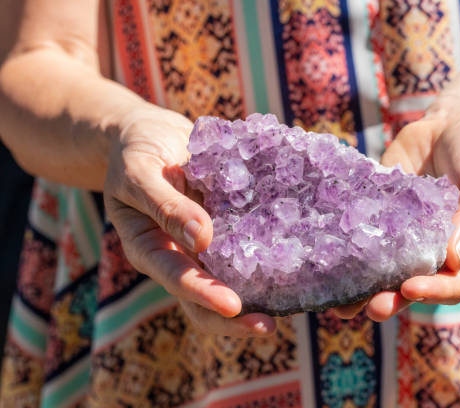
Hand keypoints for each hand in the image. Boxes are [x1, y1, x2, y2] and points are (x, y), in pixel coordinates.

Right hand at [104, 106, 275, 336]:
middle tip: (271, 325)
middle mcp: (182, 253)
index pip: (178, 280)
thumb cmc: (135, 153)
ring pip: (234, 276)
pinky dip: (270, 249)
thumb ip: (165, 206)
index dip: (205, 296)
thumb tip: (201, 239)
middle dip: (236, 317)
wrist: (150, 134)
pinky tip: (299, 252)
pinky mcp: (229, 223)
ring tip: (293, 301)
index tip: (235, 307)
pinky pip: (249, 240)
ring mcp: (208, 242)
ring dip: (260, 292)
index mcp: (151, 249)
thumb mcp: (138, 173)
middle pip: (206, 299)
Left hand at [334, 94, 459, 320]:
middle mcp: (435, 248)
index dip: (434, 291)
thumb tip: (453, 259)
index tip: (411, 288)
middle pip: (414, 285)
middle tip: (371, 307)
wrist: (457, 119)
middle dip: (392, 299)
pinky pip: (365, 232)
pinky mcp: (382, 212)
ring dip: (365, 287)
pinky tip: (329, 257)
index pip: (455, 282)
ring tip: (342, 303)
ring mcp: (406, 232)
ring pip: (385, 269)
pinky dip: (349, 246)